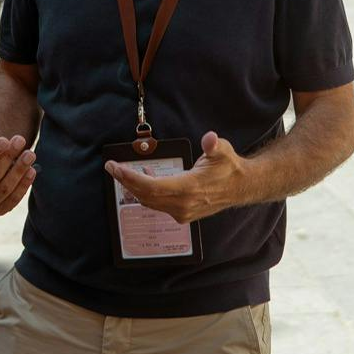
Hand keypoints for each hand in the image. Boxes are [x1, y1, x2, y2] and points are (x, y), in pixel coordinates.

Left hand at [106, 131, 253, 224]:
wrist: (241, 187)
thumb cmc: (229, 167)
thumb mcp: (223, 151)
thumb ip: (214, 145)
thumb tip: (210, 139)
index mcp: (189, 189)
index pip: (151, 187)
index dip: (130, 178)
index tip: (115, 168)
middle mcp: (182, 204)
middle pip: (145, 196)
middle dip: (126, 181)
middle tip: (112, 167)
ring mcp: (182, 212)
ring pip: (149, 202)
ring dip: (134, 188)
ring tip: (123, 173)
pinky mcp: (183, 214)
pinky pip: (157, 205)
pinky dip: (146, 194)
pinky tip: (144, 179)